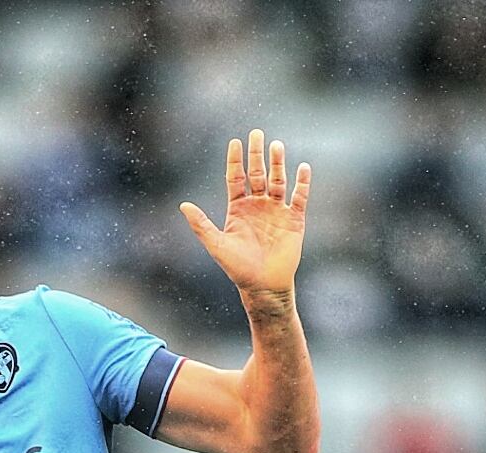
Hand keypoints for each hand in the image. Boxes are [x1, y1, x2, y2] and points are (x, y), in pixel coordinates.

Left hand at [180, 129, 310, 299]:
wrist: (264, 286)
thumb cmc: (238, 268)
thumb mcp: (217, 245)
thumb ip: (201, 225)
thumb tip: (183, 205)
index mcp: (238, 208)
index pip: (236, 177)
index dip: (235, 160)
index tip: (235, 142)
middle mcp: (258, 205)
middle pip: (257, 173)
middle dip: (257, 154)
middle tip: (256, 133)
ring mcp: (276, 211)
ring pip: (278, 180)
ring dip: (277, 163)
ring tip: (276, 145)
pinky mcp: (294, 220)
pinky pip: (299, 197)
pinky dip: (302, 183)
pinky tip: (303, 167)